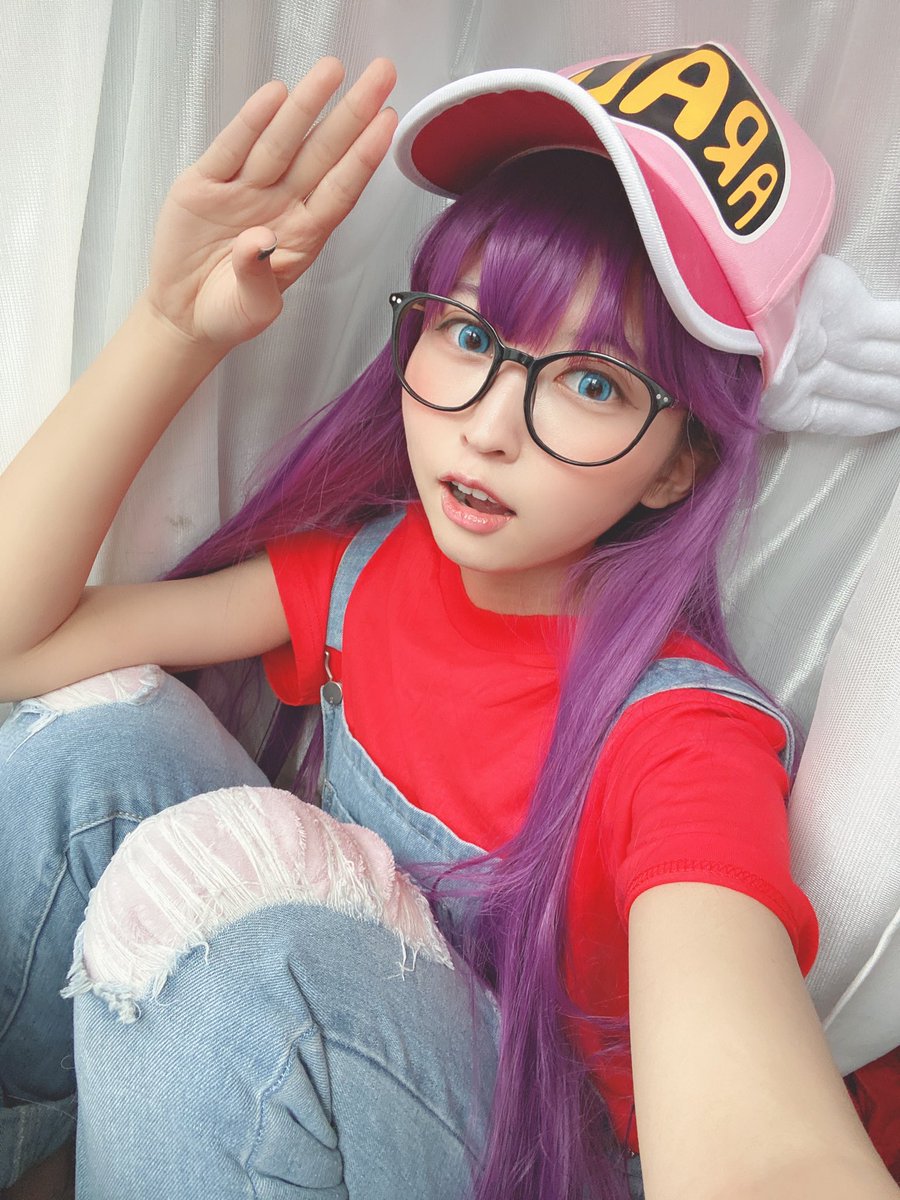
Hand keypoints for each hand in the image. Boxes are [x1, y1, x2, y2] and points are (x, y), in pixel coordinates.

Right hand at [143, 57, 397, 348]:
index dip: (364, 157)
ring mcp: (244, 190)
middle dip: (352, 113)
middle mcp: (280, 204)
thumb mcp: (251, 309)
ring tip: (332, 72)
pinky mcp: (206, 184)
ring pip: (280, 141)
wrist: (184, 314)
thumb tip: (259, 241)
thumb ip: (257, 278)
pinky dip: (251, 121)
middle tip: (381, 76)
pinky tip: (274, 96)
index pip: (340, 189)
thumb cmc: (229, 313)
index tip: (387, 125)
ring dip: (306, 105)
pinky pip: (232, 147)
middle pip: (321, 153)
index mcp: (303, 235)